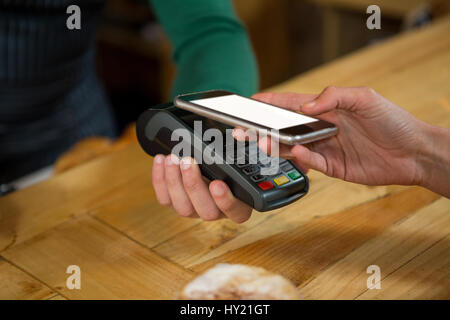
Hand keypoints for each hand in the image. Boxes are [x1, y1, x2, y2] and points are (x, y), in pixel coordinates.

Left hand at [151, 154, 251, 222]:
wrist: (211, 162)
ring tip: (172, 159)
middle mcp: (217, 211)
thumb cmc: (230, 160)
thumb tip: (239, 133)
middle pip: (206, 210)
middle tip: (188, 162)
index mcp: (239, 204)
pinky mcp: (177, 204)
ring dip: (174, 182)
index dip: (226, 201)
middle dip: (194, 185)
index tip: (218, 184)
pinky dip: (159, 180)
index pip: (236, 212)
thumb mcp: (241, 152)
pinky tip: (161, 161)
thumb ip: (244, 145)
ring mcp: (196, 210)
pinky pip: (165, 200)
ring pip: (183, 208)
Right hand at [252, 87, 427, 186]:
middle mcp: (322, 129)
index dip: (271, 102)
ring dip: (278, 146)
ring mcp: (325, 148)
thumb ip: (334, 97)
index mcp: (327, 109)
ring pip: (294, 147)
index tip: (250, 102)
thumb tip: (305, 107)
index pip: (292, 104)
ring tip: (264, 143)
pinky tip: (298, 152)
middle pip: (286, 128)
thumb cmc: (393, 121)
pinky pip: (312, 163)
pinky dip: (303, 158)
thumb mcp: (365, 98)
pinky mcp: (333, 167)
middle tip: (246, 130)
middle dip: (264, 129)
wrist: (414, 153)